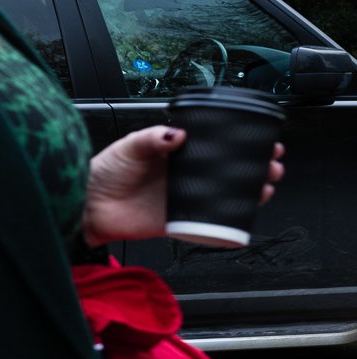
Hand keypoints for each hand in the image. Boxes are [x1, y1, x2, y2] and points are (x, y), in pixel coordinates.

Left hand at [82, 126, 283, 246]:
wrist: (85, 205)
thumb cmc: (103, 172)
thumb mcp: (129, 146)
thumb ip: (152, 138)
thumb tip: (179, 134)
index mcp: (176, 154)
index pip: (216, 147)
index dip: (241, 145)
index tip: (262, 141)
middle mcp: (184, 176)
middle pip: (228, 172)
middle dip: (255, 168)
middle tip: (272, 165)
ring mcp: (184, 199)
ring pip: (226, 196)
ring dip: (250, 193)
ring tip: (266, 187)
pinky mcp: (178, 222)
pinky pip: (209, 225)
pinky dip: (230, 223)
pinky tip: (245, 216)